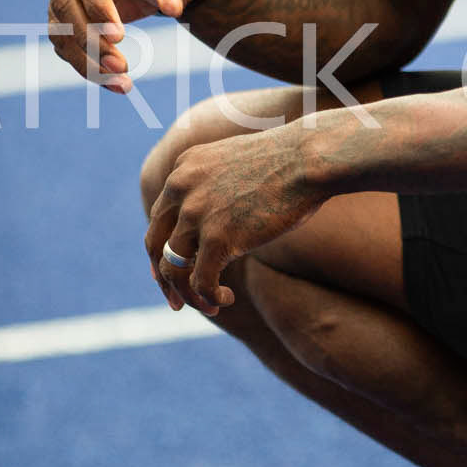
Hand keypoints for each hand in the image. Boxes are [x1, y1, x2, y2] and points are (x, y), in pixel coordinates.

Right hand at [48, 0, 208, 90]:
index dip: (98, 6)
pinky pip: (63, 38)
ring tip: (120, 83)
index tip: (119, 38)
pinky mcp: (62, 5)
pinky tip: (111, 82)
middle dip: (89, 38)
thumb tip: (172, 7)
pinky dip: (83, 62)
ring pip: (58, 25)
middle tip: (121, 68)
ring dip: (84, 58)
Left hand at [144, 125, 323, 315]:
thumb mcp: (240, 165)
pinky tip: (226, 300)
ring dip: (188, 294)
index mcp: (184, 167)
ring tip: (210, 306)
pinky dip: (208, 298)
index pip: (159, 218)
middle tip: (176, 302)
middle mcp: (180, 187)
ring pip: (172, 269)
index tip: (172, 272)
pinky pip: (200, 281)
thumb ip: (220, 187)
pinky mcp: (217, 237)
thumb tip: (223, 220)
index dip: (162, 250)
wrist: (311, 159)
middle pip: (155, 243)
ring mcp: (196, 212)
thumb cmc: (291, 162)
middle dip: (165, 278)